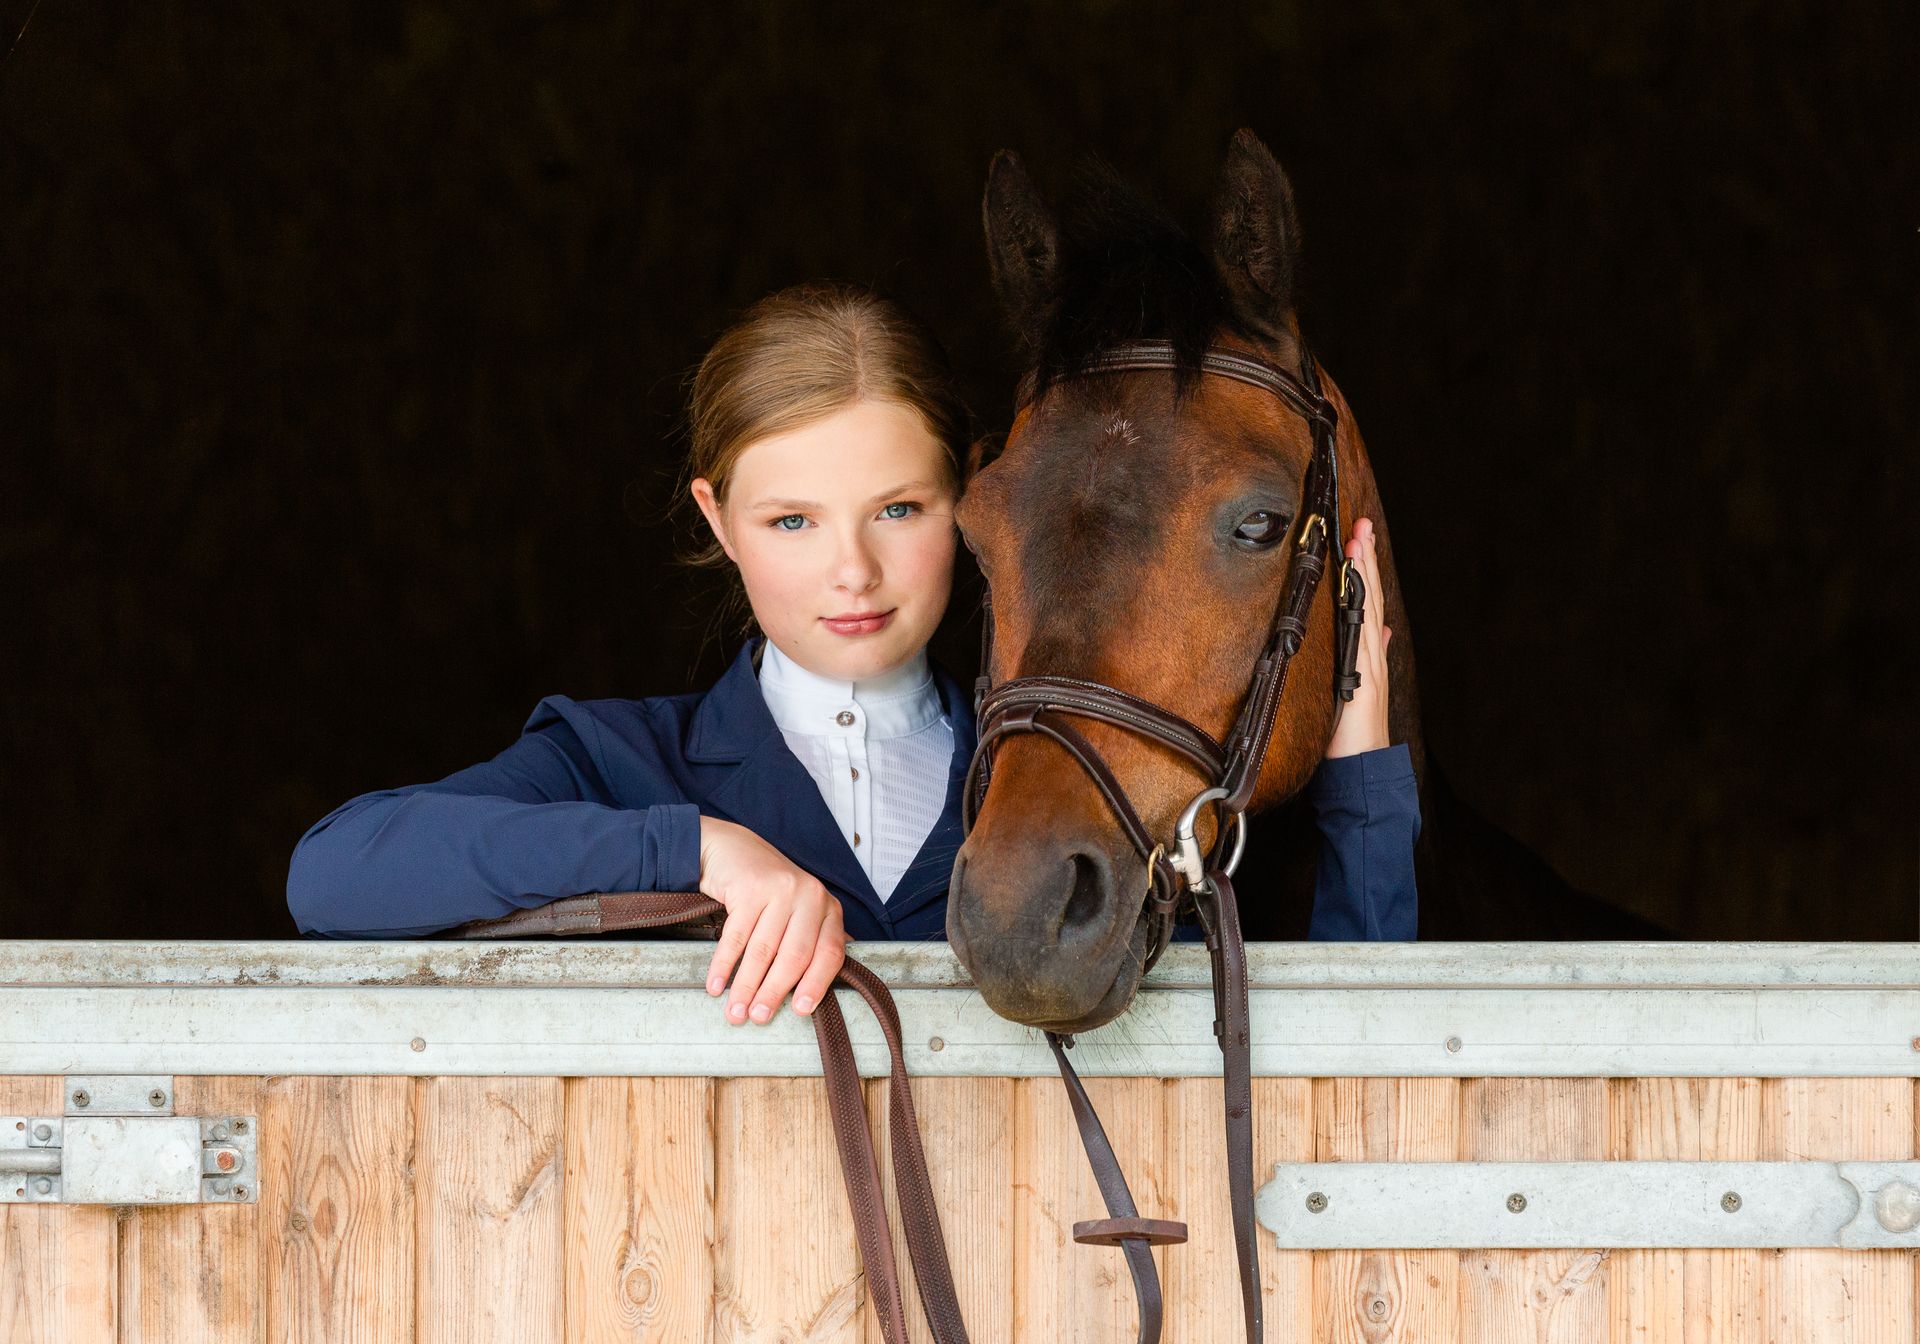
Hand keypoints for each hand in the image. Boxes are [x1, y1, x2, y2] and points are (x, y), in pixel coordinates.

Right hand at [697, 816, 846, 1024]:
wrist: (733, 850)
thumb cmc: (770, 889)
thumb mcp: (800, 909)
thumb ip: (813, 940)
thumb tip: (821, 985)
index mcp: (827, 907)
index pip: (829, 952)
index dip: (815, 984)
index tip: (799, 1010)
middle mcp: (809, 896)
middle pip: (794, 956)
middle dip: (773, 992)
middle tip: (758, 1017)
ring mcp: (779, 890)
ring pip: (762, 950)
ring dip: (746, 986)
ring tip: (735, 1011)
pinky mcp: (749, 888)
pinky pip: (735, 937)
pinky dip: (723, 966)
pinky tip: (716, 985)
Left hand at [1325, 516, 1392, 758]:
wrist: (1364, 770)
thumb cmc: (1353, 736)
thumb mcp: (1355, 689)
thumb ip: (1368, 658)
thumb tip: (1381, 630)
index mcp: (1367, 656)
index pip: (1367, 604)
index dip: (1365, 571)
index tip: (1359, 538)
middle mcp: (1371, 656)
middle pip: (1370, 599)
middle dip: (1367, 561)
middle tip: (1362, 524)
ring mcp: (1370, 666)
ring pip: (1368, 611)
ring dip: (1365, 576)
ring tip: (1360, 543)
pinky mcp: (1364, 681)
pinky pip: (1362, 639)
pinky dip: (1362, 613)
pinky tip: (1359, 592)